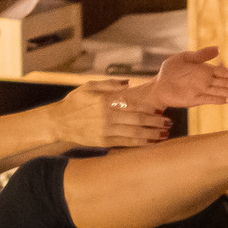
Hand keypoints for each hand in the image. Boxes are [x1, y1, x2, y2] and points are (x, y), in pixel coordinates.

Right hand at [50, 80, 173, 149]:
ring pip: (135, 133)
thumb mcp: (88, 86)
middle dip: (156, 122)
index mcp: (106, 100)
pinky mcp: (103, 142)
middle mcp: (107, 116)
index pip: (133, 104)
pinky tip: (151, 143)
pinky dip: (140, 144)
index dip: (149, 108)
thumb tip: (128, 83)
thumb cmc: (75, 102)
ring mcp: (106, 130)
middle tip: (169, 123)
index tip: (161, 109)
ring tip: (164, 135)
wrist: (58, 122)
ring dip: (152, 135)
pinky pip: (126, 143)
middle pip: (138, 120)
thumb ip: (109, 83)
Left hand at [149, 46, 227, 108]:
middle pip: (224, 83)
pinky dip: (216, 100)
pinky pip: (207, 99)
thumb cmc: (171, 70)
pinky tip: (225, 100)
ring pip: (219, 91)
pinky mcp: (194, 99)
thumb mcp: (185, 57)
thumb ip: (201, 55)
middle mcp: (205, 81)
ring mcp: (201, 91)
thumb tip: (218, 49)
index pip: (223, 72)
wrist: (159, 84)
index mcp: (205, 70)